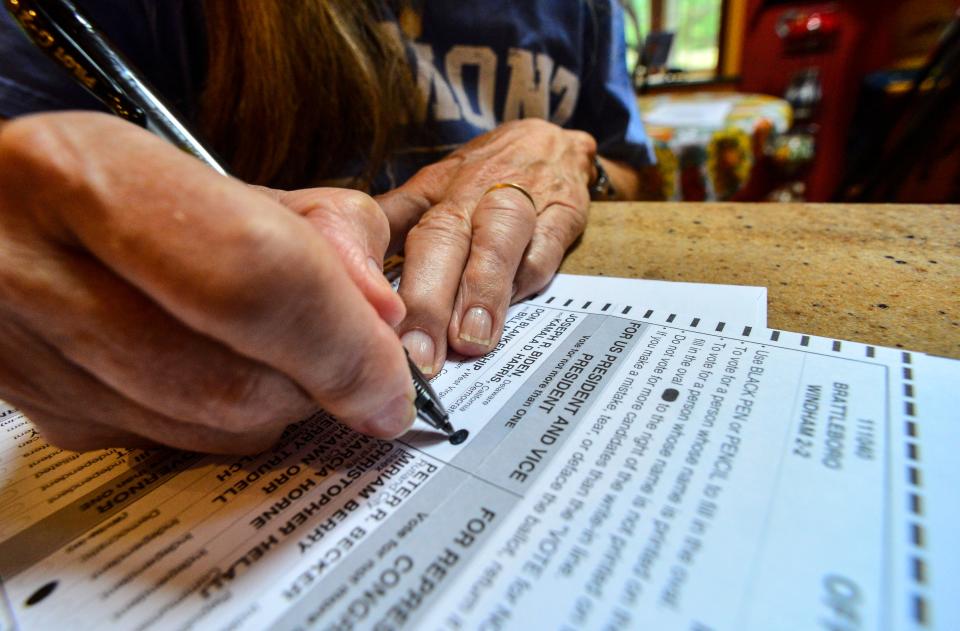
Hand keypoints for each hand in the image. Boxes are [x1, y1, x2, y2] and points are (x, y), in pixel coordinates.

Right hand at [0, 112, 414, 453]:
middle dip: (320, 381)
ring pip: (212, 433)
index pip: (253, 280)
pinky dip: (222, 416)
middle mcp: (36, 276)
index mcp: (83, 179)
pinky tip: (206, 362)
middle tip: (345, 352)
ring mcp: (29, 366)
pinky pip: (176, 445)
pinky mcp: (44, 421)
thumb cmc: (95, 185)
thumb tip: (380, 316)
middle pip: (239, 383)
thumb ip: (312, 229)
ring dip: (278, 403)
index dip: (345, 342)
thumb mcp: (206, 172)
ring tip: (268, 340)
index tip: (393, 381)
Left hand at [377, 119, 594, 374]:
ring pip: (497, 239)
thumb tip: (341, 268)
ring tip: (471, 340)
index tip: (371, 326)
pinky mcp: (562, 212)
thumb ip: (390, 227)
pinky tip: (514, 310)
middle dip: (428, 300)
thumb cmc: (482, 176)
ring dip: (482, 289)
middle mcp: (469, 194)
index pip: (398, 232)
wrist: (551, 140)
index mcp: (431, 193)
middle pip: (443, 239)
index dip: (380, 277)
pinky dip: (529, 277)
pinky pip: (546, 245)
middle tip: (419, 355)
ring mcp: (519, 200)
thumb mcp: (431, 190)